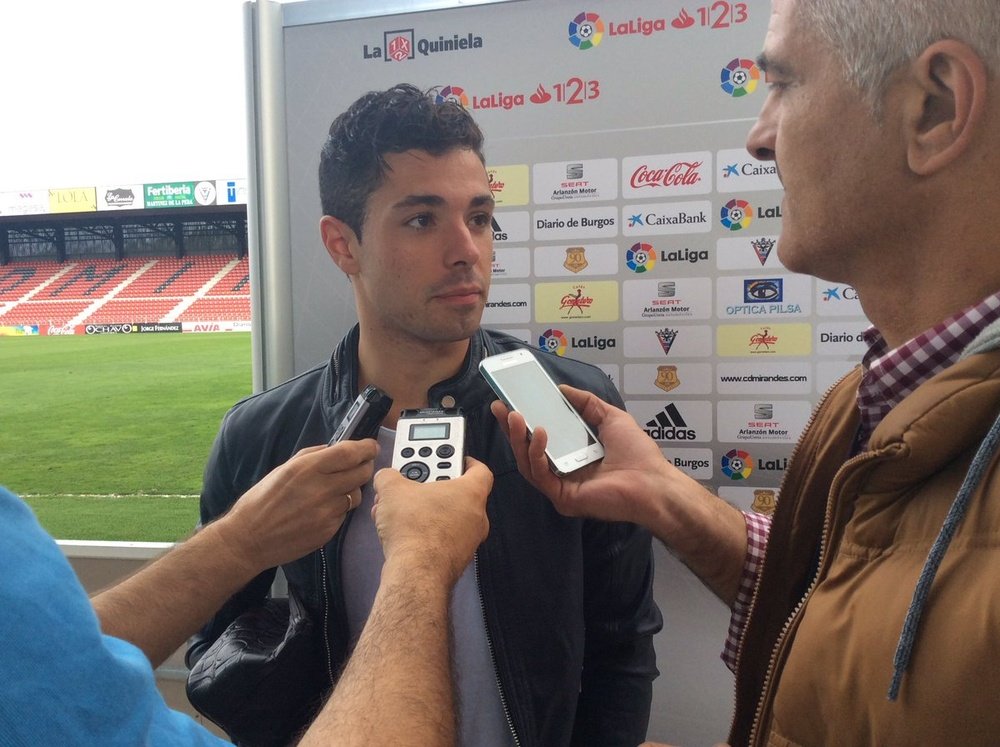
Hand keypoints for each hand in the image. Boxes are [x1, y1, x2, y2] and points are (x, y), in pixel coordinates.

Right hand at [217, 439, 377, 571]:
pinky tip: (322, 510)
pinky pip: (344, 514)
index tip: (371, 447)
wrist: (249, 538)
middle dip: (365, 466)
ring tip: (334, 491)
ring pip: (356, 495)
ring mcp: (327, 512)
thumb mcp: (284, 468)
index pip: (350, 453)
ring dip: (351, 489)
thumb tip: (336, 448)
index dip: (366, 448)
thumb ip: (313, 456)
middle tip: (360, 465)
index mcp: (308, 468)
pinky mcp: (329, 531)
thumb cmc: (262, 500)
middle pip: (362, 472)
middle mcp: (321, 489)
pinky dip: (339, 509)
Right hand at [372, 457, 492, 586]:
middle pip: (458, 493)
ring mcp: (468, 541)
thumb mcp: (392, 489)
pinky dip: (424, 532)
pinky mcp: (454, 560)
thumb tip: (386, 477)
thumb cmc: (415, 529)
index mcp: (471, 493)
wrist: (415, 574)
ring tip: (398, 508)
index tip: (451, 457)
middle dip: (433, 486)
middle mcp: (477, 517)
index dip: (465, 461)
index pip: (480, 470)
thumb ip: (389, 476)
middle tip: (414, 482)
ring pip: (447, 517)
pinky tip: (400, 532)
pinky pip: (441, 538)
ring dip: (424, 510)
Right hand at [491, 384, 677, 526]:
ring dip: (518, 438)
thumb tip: (562, 389)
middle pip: (527, 451)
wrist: (653, 482)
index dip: (524, 421)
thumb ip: (587, 403)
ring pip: (528, 463)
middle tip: (500, 407)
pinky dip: (536, 454)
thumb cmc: (637, 453)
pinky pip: (541, 476)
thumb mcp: (610, 418)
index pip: (540, 438)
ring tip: (515, 415)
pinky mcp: (562, 498)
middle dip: (511, 429)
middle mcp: (563, 471)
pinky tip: (539, 433)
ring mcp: (560, 487)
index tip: (510, 402)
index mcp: (572, 455)